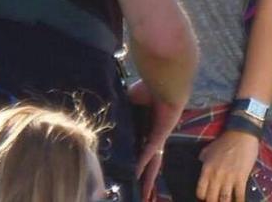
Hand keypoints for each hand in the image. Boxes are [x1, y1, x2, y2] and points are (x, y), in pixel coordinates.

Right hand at [130, 81, 182, 201]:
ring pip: (152, 164)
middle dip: (145, 179)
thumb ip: (122, 111)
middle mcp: (153, 135)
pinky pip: (149, 154)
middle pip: (149, 162)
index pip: (139, 148)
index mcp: (147, 126)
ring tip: (142, 197)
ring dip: (146, 180)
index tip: (126, 172)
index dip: (134, 160)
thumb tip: (106, 116)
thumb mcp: (130, 101)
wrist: (164, 81)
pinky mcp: (159, 136)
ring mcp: (157, 138)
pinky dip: (141, 165)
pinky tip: (135, 177)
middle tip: (140, 195)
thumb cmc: (150, 87)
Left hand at [196, 130, 258, 201]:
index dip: (202, 198)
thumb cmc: (225, 141)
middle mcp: (216, 175)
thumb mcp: (209, 149)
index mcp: (207, 169)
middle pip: (211, 199)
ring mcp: (229, 177)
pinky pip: (239, 197)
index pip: (200, 191)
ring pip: (224, 200)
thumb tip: (200, 164)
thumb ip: (204, 159)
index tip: (206, 198)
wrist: (242, 134)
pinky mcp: (241, 178)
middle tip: (216, 201)